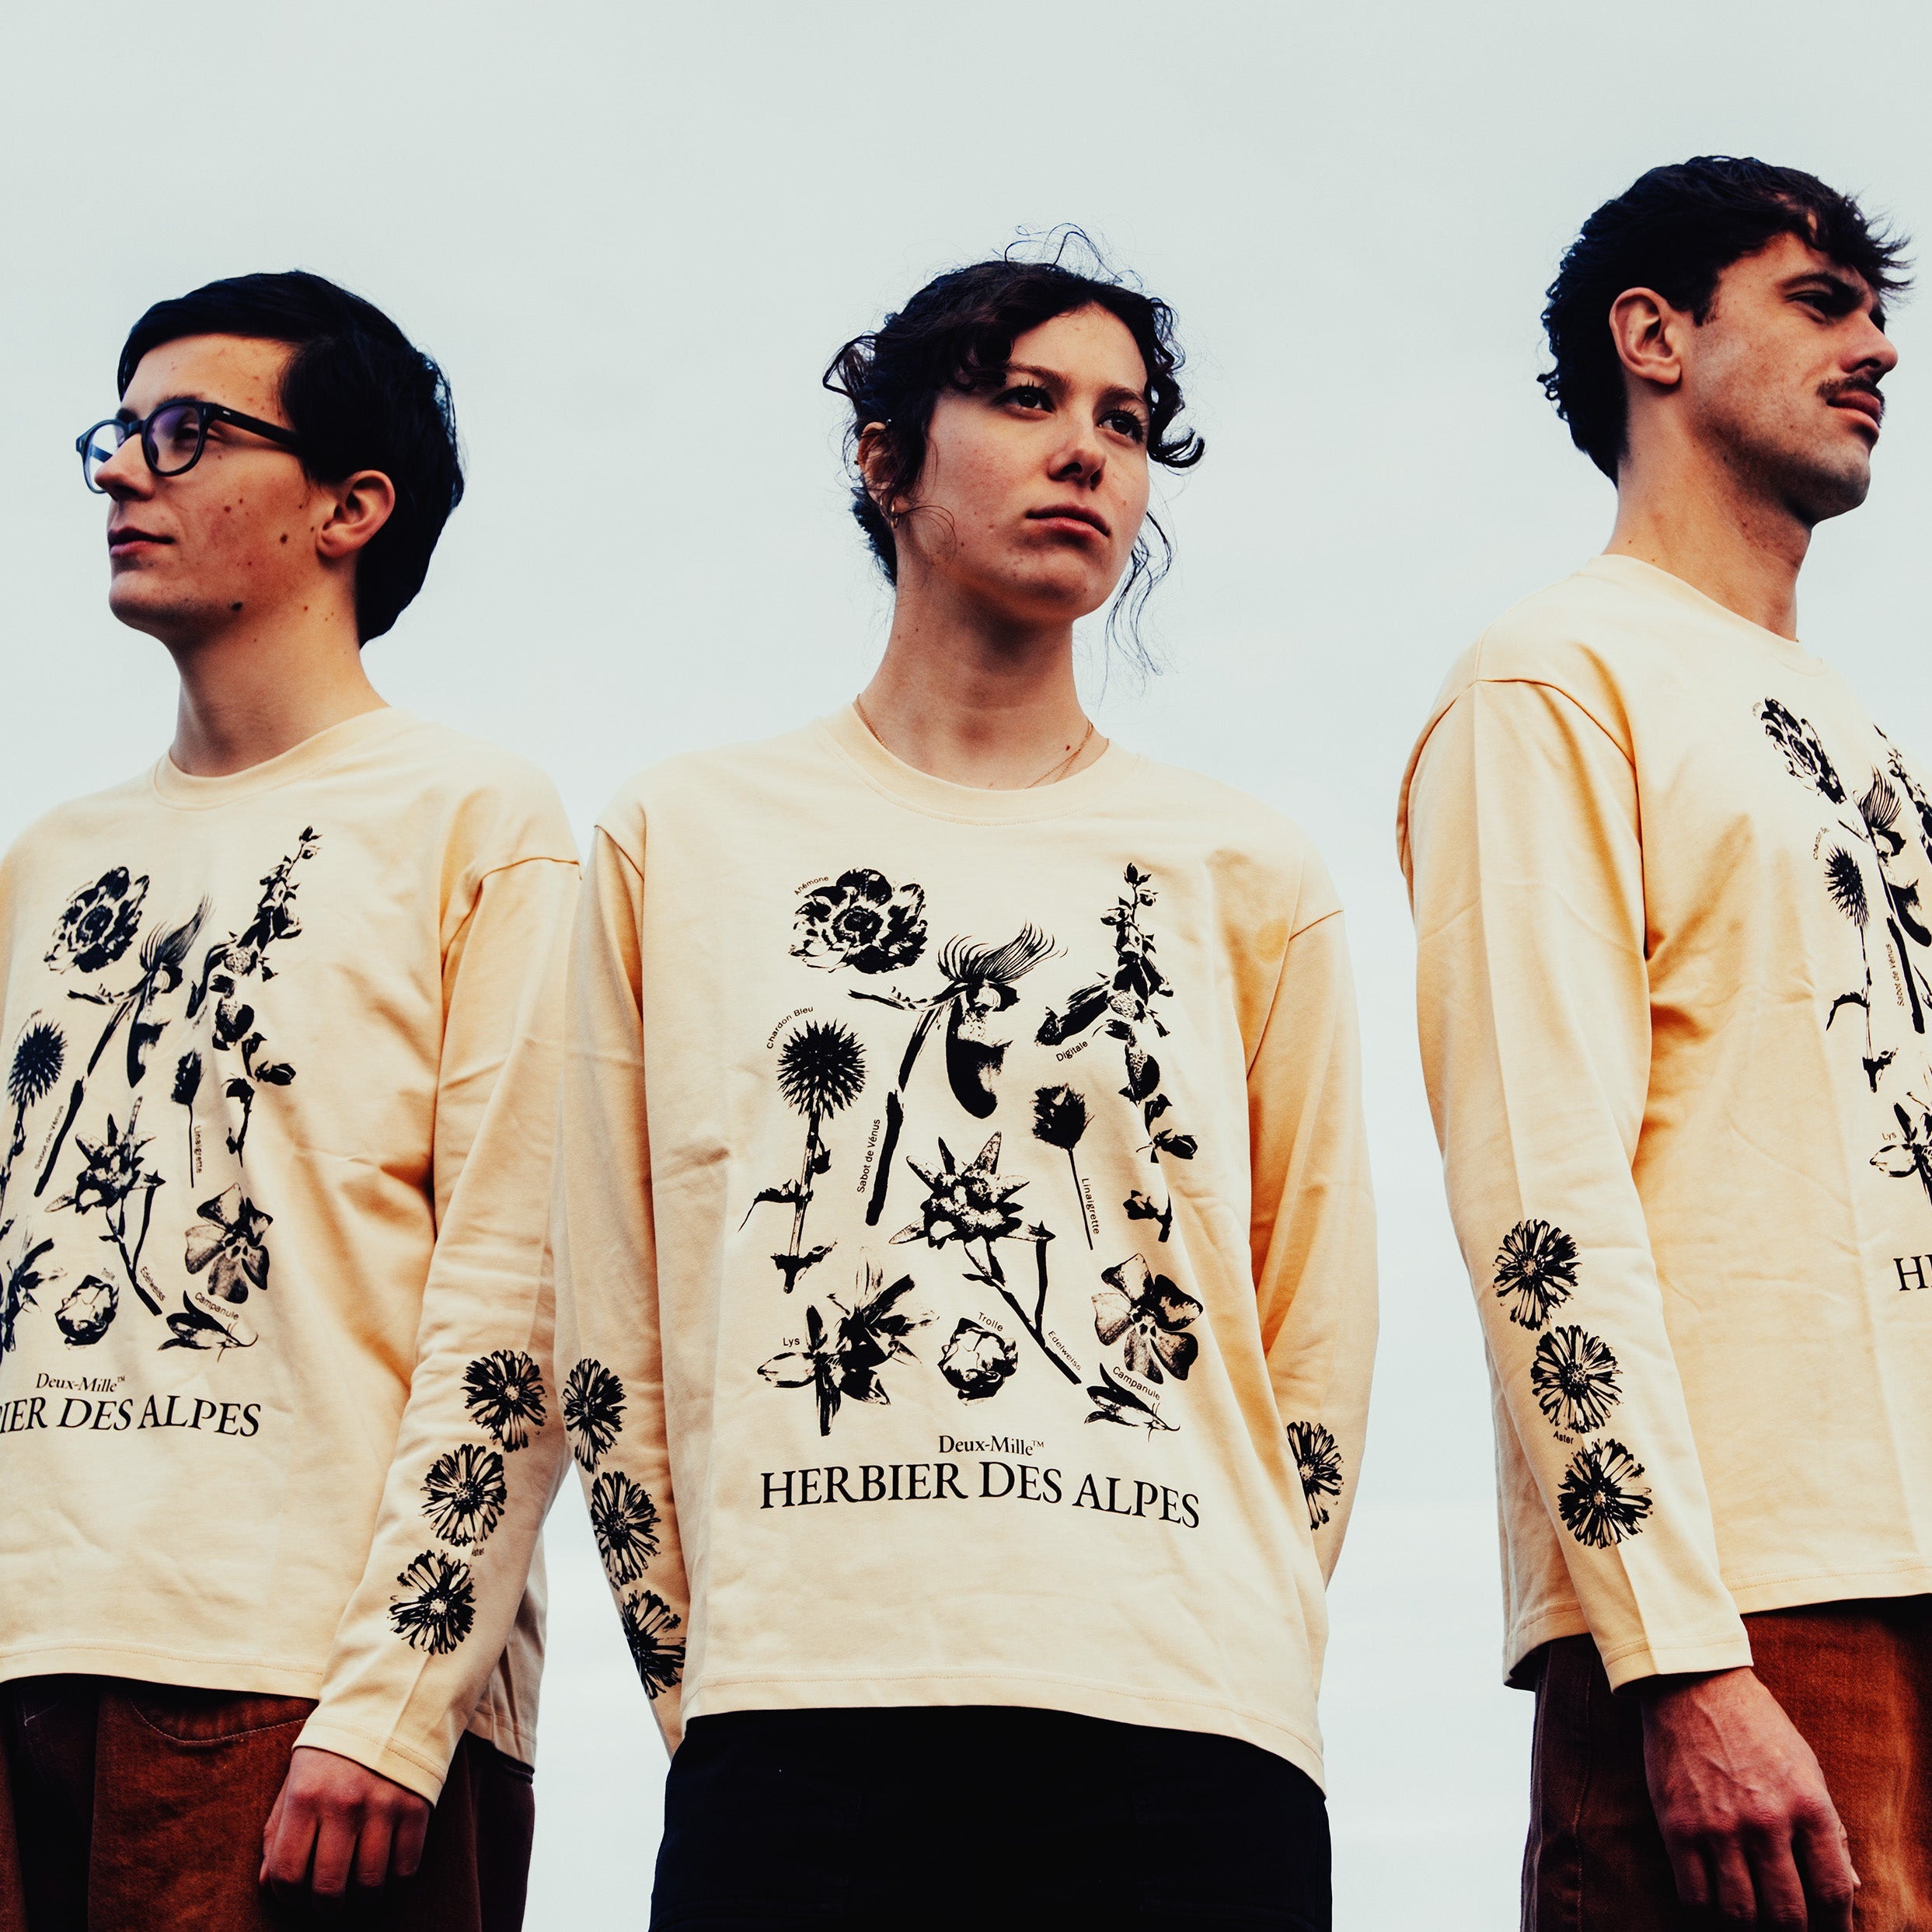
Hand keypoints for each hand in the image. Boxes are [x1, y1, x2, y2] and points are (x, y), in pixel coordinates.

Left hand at [260, 1745, 431, 1905]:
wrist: (389, 1706)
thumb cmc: (332, 1754)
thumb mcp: (295, 1781)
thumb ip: (277, 1832)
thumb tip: (269, 1884)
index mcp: (305, 1795)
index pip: (287, 1874)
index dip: (288, 1896)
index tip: (297, 1891)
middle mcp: (344, 1803)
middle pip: (329, 1889)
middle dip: (325, 1906)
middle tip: (329, 1898)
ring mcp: (384, 1805)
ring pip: (370, 1885)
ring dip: (361, 1897)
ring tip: (358, 1885)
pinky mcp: (417, 1806)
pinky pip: (406, 1868)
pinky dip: (395, 1877)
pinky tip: (386, 1862)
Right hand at [1639, 1667, 1855, 1928]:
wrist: (1693, 1685)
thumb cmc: (1757, 1728)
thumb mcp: (1806, 1770)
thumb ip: (1829, 1830)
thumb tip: (1852, 1885)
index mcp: (1808, 1806)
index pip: (1833, 1891)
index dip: (1836, 1925)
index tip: (1831, 1930)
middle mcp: (1766, 1821)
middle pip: (1787, 1913)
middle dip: (1790, 1927)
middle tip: (1785, 1922)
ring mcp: (1719, 1826)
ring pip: (1739, 1912)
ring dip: (1747, 1921)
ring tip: (1748, 1910)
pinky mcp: (1677, 1826)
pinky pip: (1693, 1895)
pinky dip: (1706, 1906)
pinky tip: (1713, 1893)